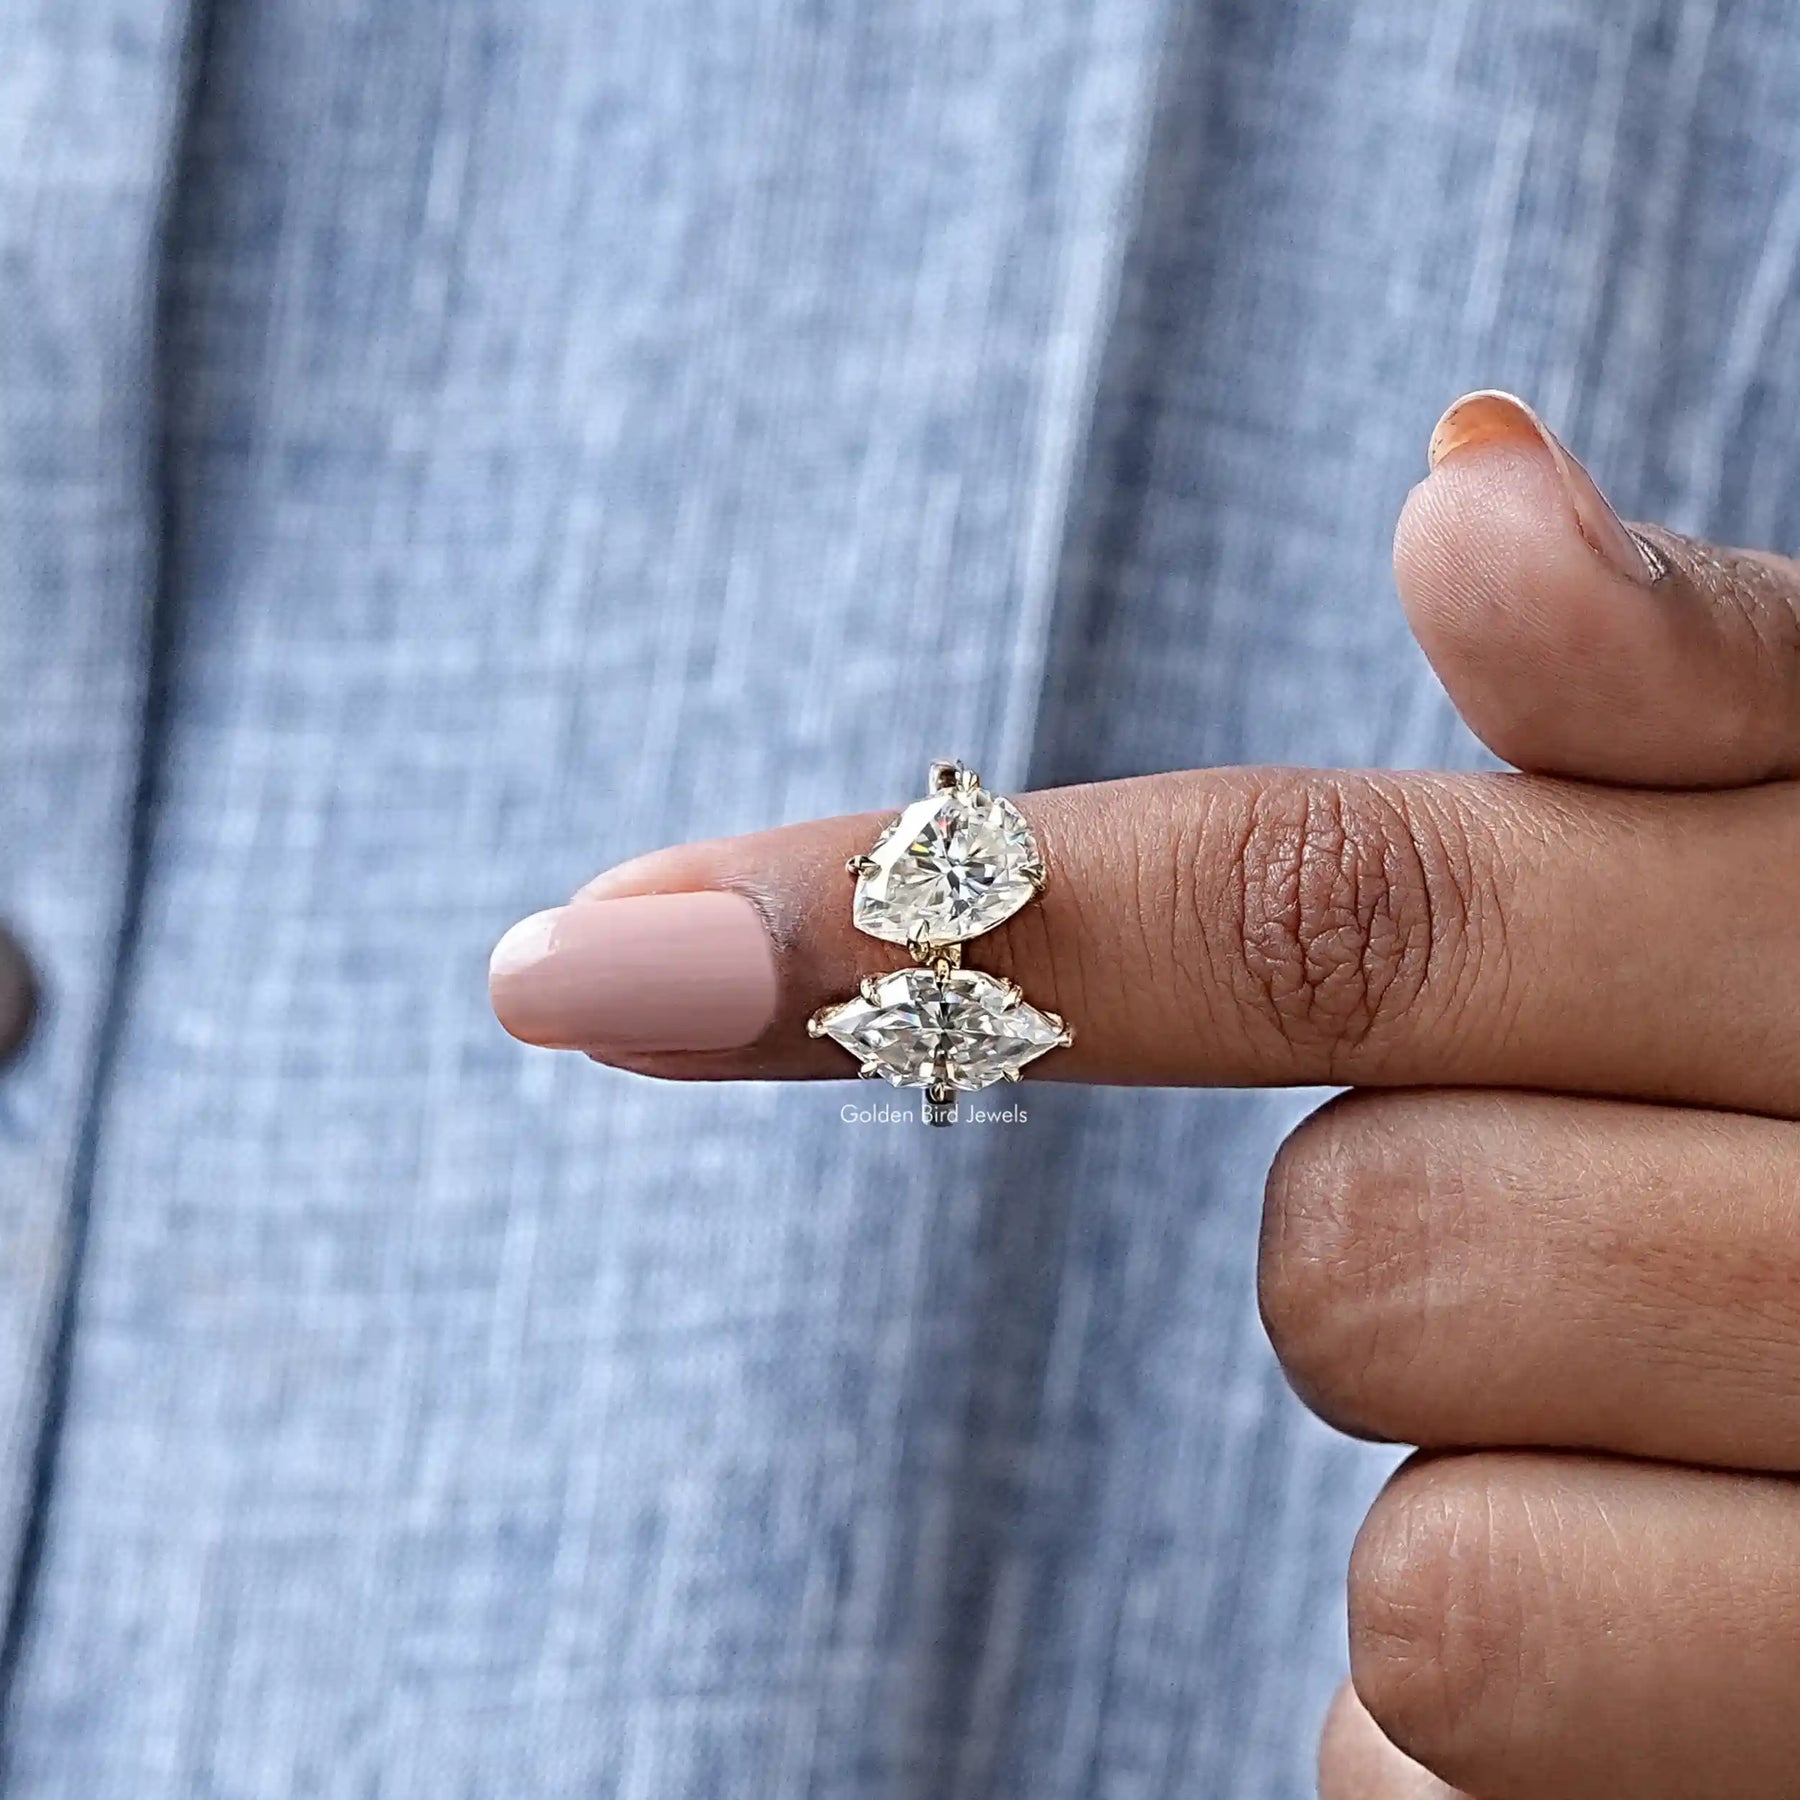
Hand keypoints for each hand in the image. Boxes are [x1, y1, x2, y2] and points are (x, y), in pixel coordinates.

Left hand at [491, 391, 1799, 1798]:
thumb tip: (1468, 491)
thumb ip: (1681, 694)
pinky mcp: (1794, 1784)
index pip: (1327, 909)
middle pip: (1349, 1262)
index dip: (937, 923)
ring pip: (1421, 1587)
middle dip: (1403, 1252)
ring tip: (1694, 1457)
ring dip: (1480, 1503)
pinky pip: (1443, 1775)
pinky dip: (1500, 1730)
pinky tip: (1697, 1639)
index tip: (590, 959)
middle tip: (1607, 1238)